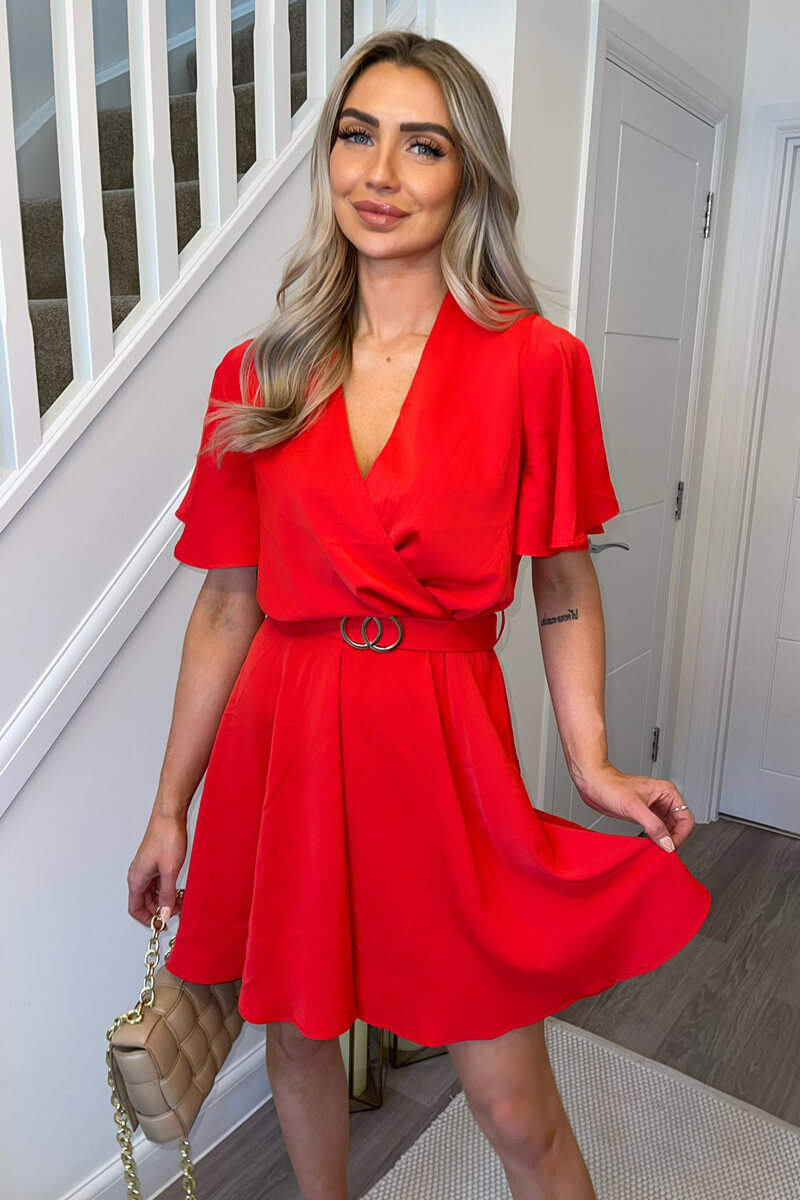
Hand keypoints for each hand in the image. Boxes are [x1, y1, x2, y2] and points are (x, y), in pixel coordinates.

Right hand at [127, 813, 187, 926]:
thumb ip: (166, 895)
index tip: (160, 925)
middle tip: (176, 914)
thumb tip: (163, 914)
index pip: (135, 909)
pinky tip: (179, 890)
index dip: (146, 919)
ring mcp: (146, 868)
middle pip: (144, 902)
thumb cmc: (167, 838)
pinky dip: (167, 889)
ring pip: (152, 893)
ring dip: (164, 900)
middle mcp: (138, 875)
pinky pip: (158, 882)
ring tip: (180, 902)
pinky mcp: (155, 862)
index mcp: (136, 879)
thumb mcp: (169, 871)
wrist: (170, 816)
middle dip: (159, 910)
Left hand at [572, 762, 695, 852]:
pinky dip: (655, 839)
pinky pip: (656, 830)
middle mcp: (663, 800)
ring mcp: (653, 808)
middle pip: (679, 826)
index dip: (680, 835)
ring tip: (656, 849)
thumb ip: (654, 826)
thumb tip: (667, 843)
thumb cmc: (610, 785)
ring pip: (668, 829)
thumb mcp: (634, 807)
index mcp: (667, 793)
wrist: (593, 782)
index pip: (686, 819)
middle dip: (673, 839)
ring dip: (664, 840)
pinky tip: (648, 844)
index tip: (669, 847)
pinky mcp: (643, 815)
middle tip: (663, 851)